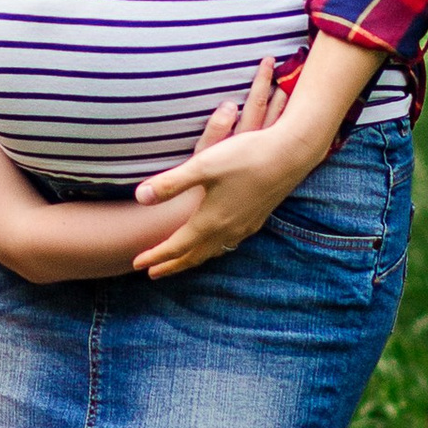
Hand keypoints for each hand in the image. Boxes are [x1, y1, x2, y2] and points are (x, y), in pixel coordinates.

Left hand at [133, 61, 328, 278]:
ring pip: (213, 252)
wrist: (290, 154)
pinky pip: (229, 244)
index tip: (137, 263)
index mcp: (210, 221)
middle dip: (172, 265)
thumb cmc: (245, 156)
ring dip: (193, 259)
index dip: (155, 255)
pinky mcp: (257, 219)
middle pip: (194, 256)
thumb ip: (171, 183)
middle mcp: (227, 230)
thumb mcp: (203, 165)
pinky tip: (217, 241)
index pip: (176, 246)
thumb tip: (140, 197)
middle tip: (153, 273)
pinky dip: (214, 249)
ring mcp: (245, 227)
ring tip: (181, 262)